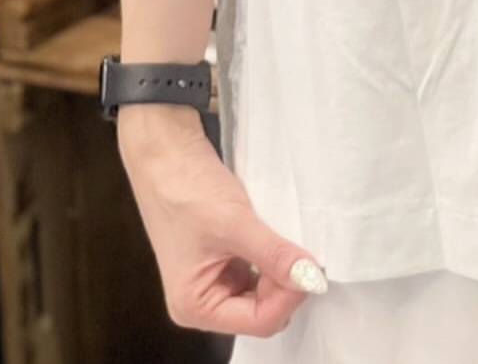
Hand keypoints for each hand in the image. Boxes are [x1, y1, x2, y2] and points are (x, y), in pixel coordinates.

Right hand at [118, 106, 326, 338]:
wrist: (167, 154)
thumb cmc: (187, 189)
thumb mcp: (235, 223)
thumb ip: (273, 254)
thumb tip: (310, 277)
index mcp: (196, 306)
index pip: (259, 321)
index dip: (289, 295)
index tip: (310, 267)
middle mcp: (203, 302)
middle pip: (262, 311)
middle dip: (286, 285)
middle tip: (304, 252)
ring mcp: (213, 281)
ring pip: (263, 292)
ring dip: (281, 271)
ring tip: (290, 242)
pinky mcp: (222, 261)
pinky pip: (258, 272)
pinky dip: (273, 260)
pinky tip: (280, 239)